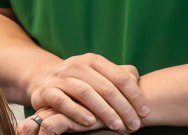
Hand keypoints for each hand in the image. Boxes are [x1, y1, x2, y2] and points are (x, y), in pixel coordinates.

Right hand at [27, 54, 147, 131]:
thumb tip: (137, 80)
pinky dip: (77, 112)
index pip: (119, 77)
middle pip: (105, 86)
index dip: (135, 95)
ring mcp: (60, 77)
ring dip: (104, 111)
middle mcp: (76, 65)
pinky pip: (62, 101)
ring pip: (85, 92)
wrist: (42, 80)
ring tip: (117, 125)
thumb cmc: (78, 81)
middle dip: (123, 108)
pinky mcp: (46, 91)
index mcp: (92, 60)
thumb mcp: (97, 75)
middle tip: (134, 125)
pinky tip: (90, 123)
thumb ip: (117, 75)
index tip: (145, 113)